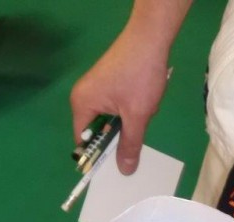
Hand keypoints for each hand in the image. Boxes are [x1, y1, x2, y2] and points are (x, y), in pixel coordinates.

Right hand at [70, 27, 169, 174]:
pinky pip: (114, 106)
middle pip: (96, 130)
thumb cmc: (139, 77)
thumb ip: (130, 144)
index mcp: (82, 104)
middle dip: (117, 135)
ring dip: (126, 121)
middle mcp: (83, 96)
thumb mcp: (137, 116)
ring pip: (109, 118)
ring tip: (141, 113)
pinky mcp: (108, 82)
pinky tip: (142, 103)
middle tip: (135, 135)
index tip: (113, 166)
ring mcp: (95, 88)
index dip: (97, 155)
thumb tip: (125, 171)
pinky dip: (128, 110)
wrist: (151, 39)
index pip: (83, 140)